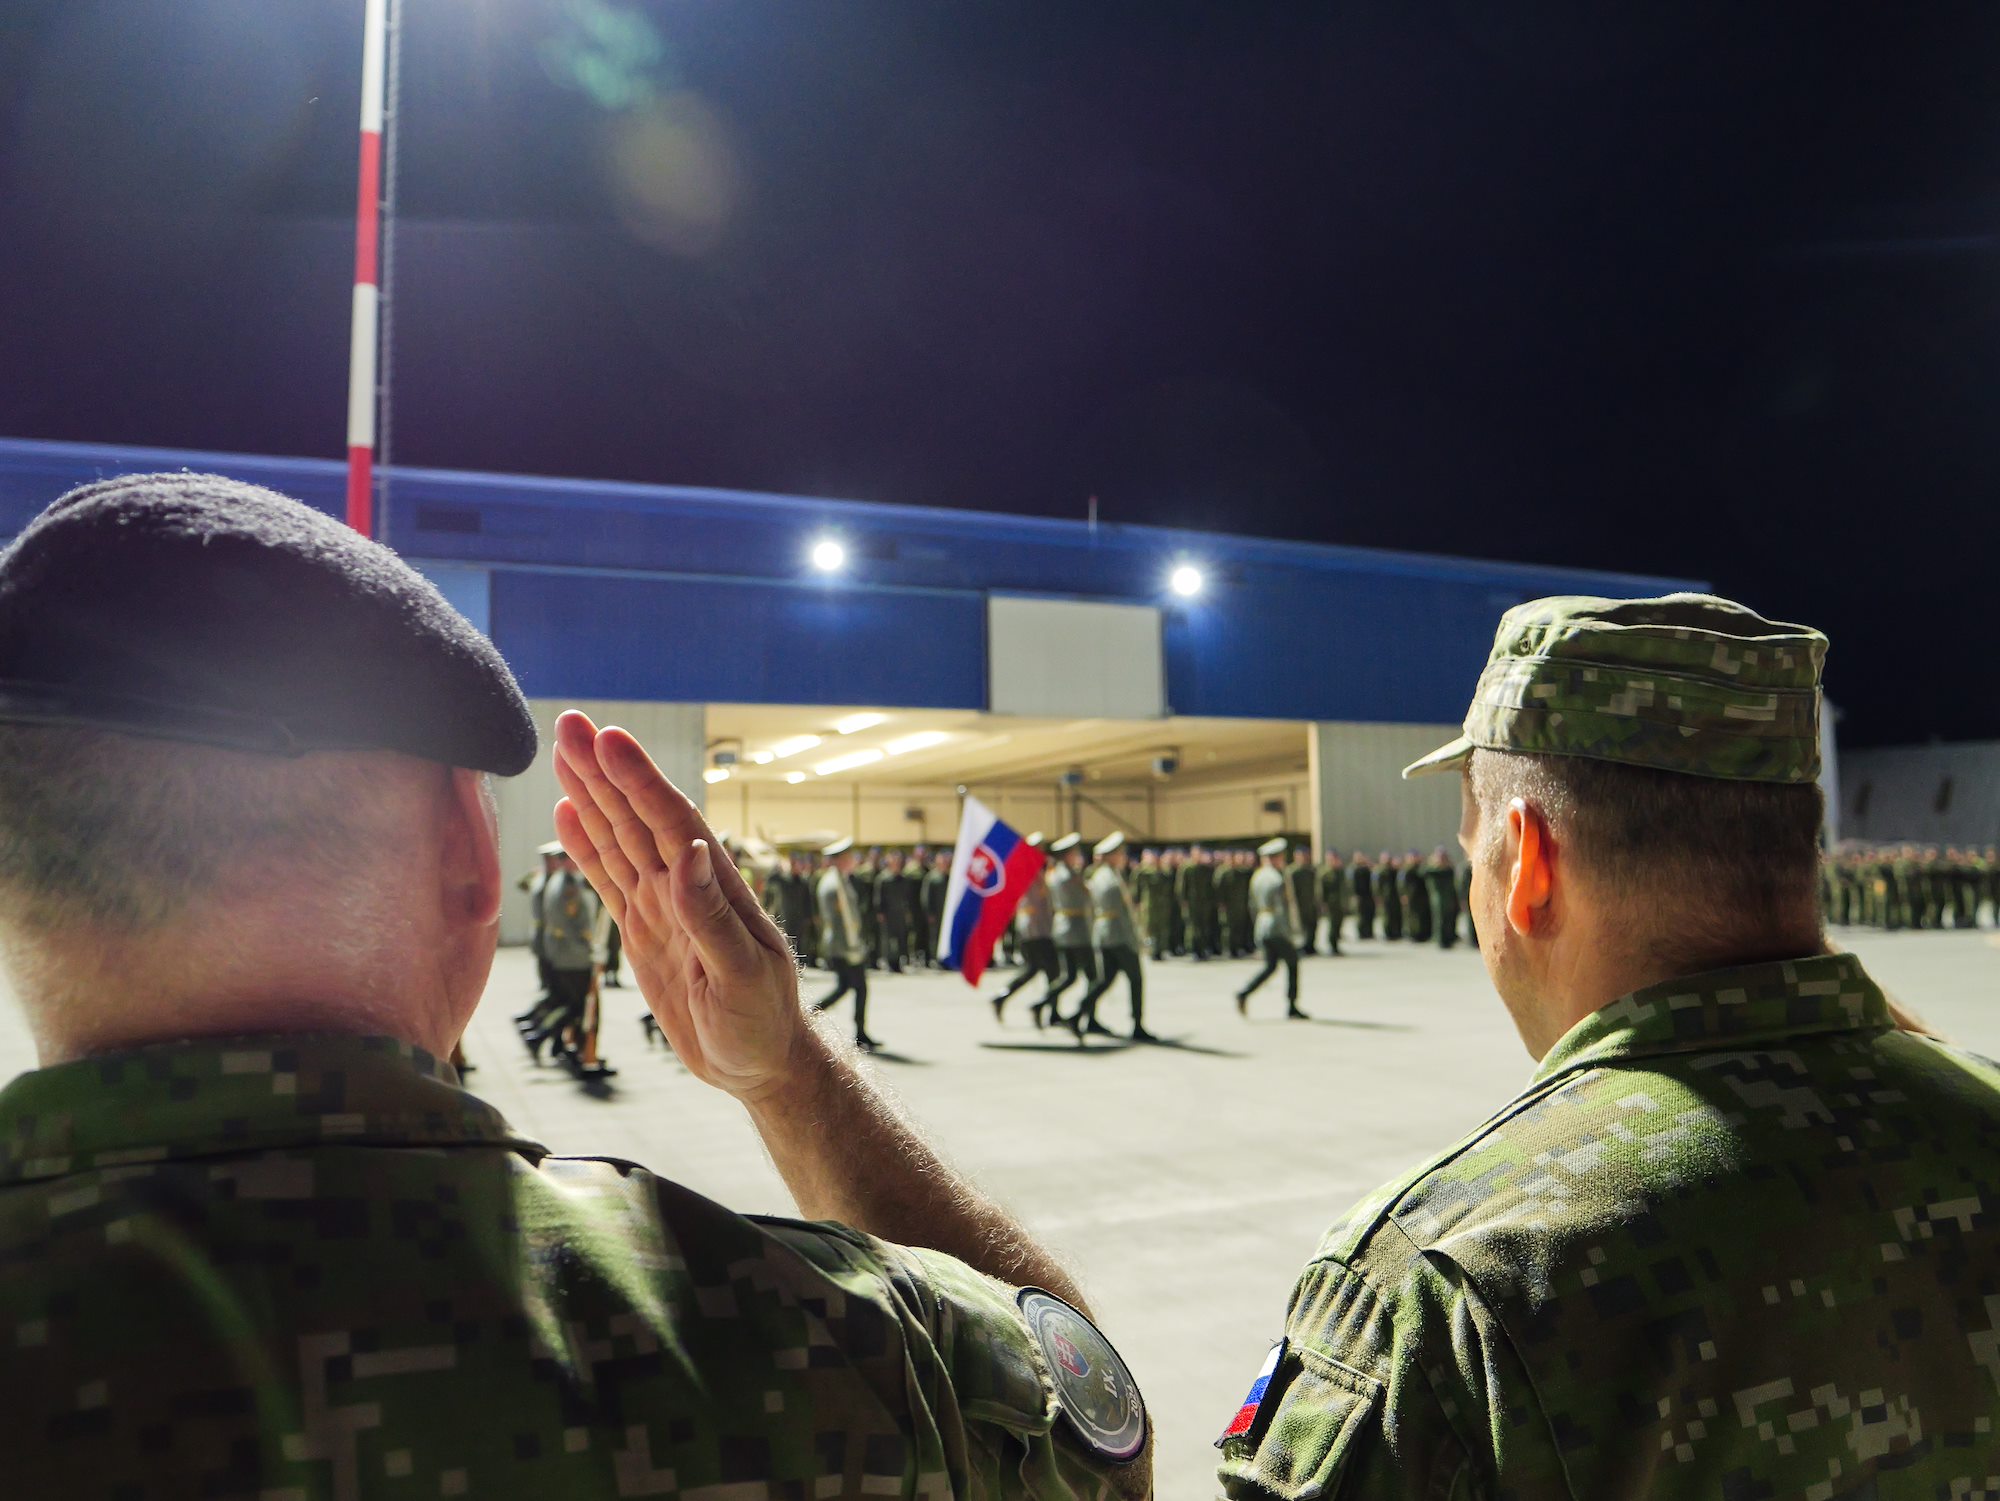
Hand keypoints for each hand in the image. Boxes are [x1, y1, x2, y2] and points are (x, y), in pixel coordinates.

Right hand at [551, 710, 811, 1101]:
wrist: (759, 1062)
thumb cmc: (762, 1022)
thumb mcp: (743, 975)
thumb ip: (712, 917)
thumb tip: (685, 855)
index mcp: (714, 888)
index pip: (670, 821)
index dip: (639, 780)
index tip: (609, 738)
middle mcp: (685, 886)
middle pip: (637, 816)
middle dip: (605, 770)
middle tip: (570, 722)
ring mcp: (662, 905)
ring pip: (619, 838)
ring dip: (592, 795)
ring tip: (564, 750)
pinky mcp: (645, 930)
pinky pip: (610, 878)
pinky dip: (588, 845)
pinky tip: (568, 811)